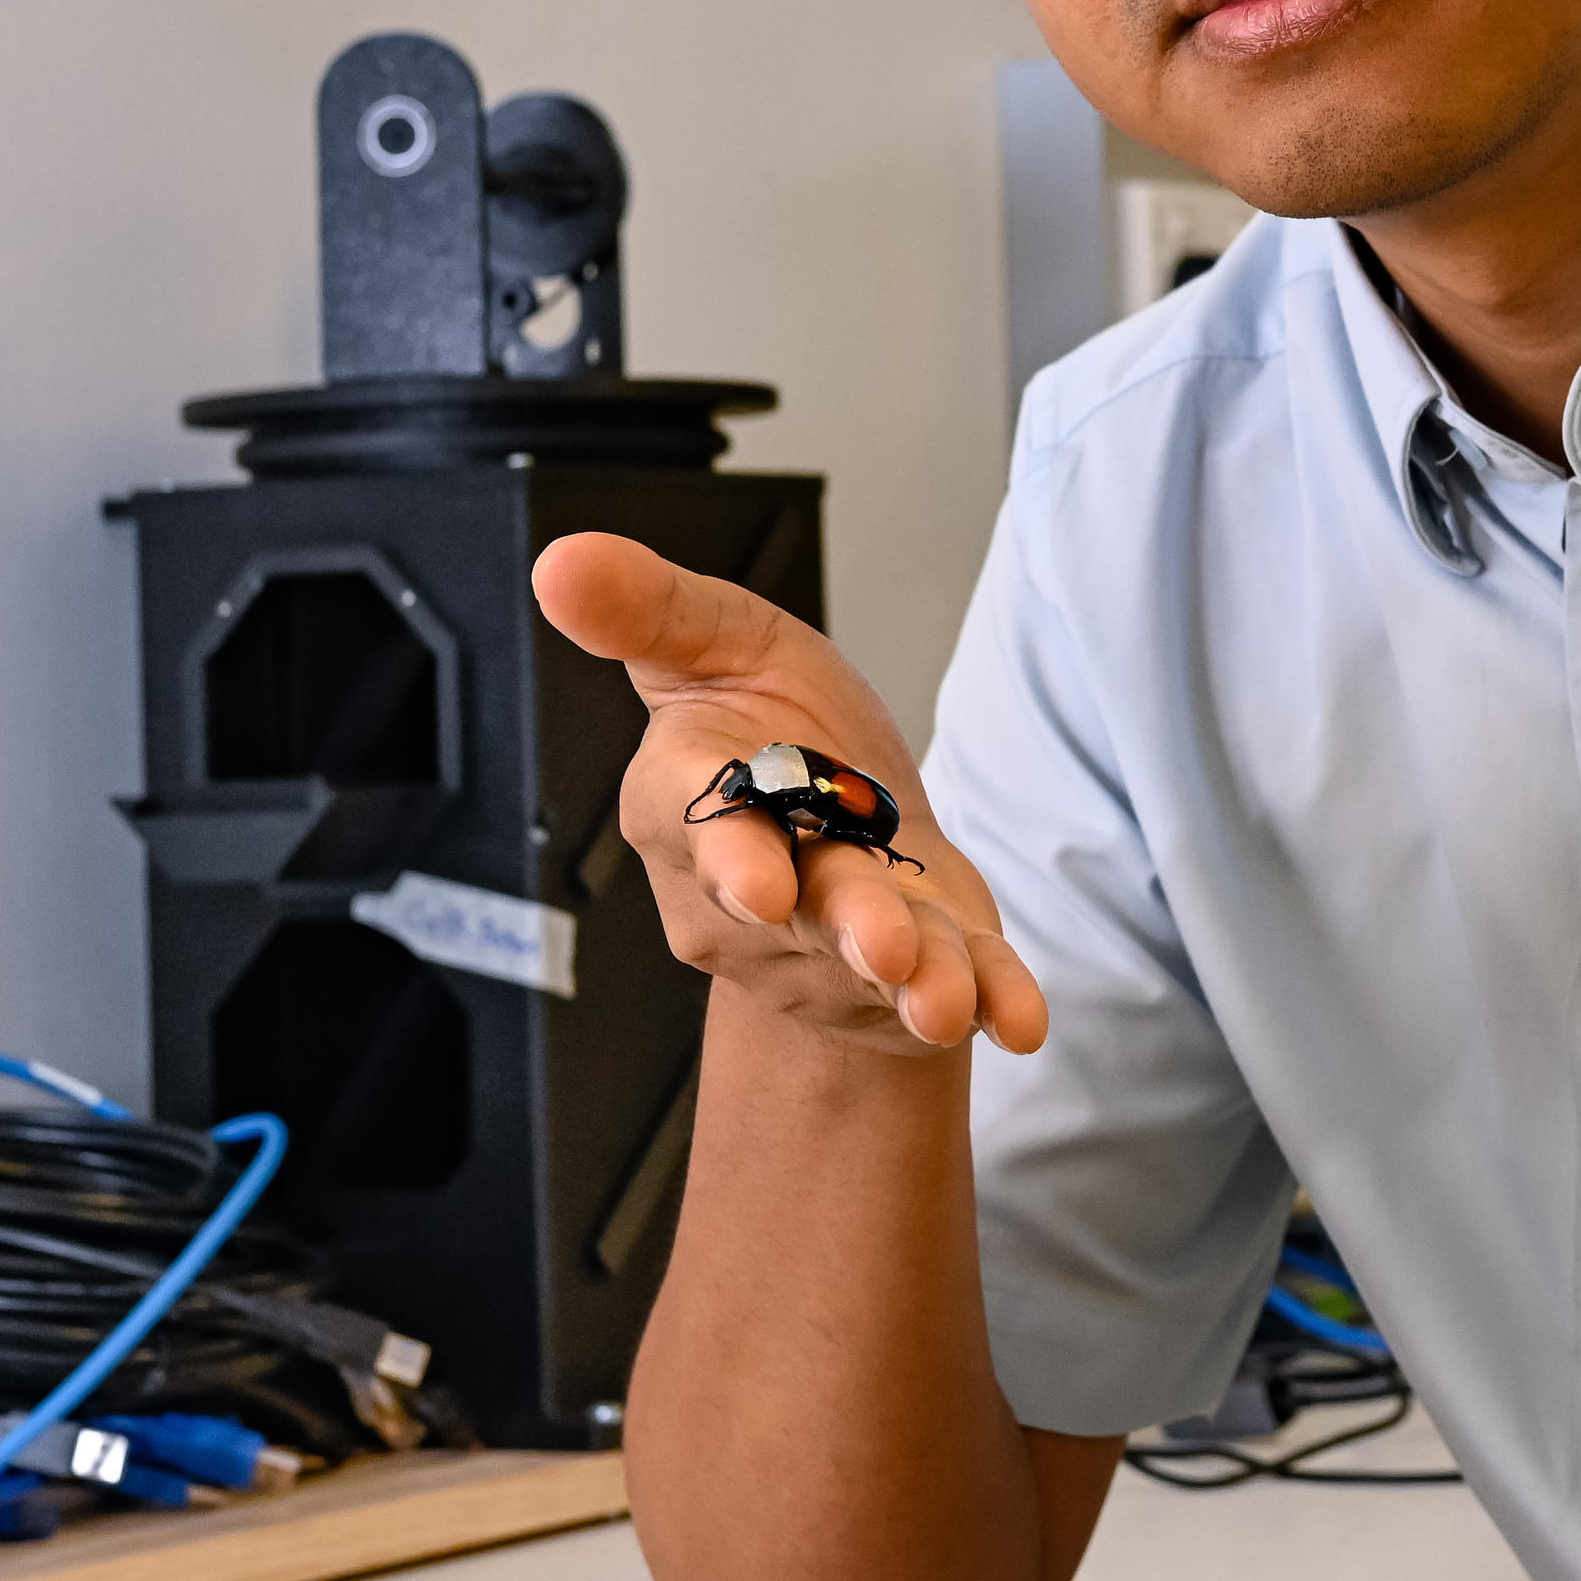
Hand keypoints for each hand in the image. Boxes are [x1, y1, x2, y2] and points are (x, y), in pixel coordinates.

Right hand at [529, 533, 1047, 1057]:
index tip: (762, 881)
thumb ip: (648, 609)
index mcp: (690, 805)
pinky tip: (1020, 1018)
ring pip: (875, 963)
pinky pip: (958, 989)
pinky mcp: (914, 971)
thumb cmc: (769, 728)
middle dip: (846, 924)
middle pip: (800, 908)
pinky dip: (991, 1002)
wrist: (845, 820)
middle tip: (887, 944)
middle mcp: (755, 895)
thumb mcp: (714, 640)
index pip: (701, 824)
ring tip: (949, 1001)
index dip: (730, 852)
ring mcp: (834, 947)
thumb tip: (560, 562)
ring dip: (920, 982)